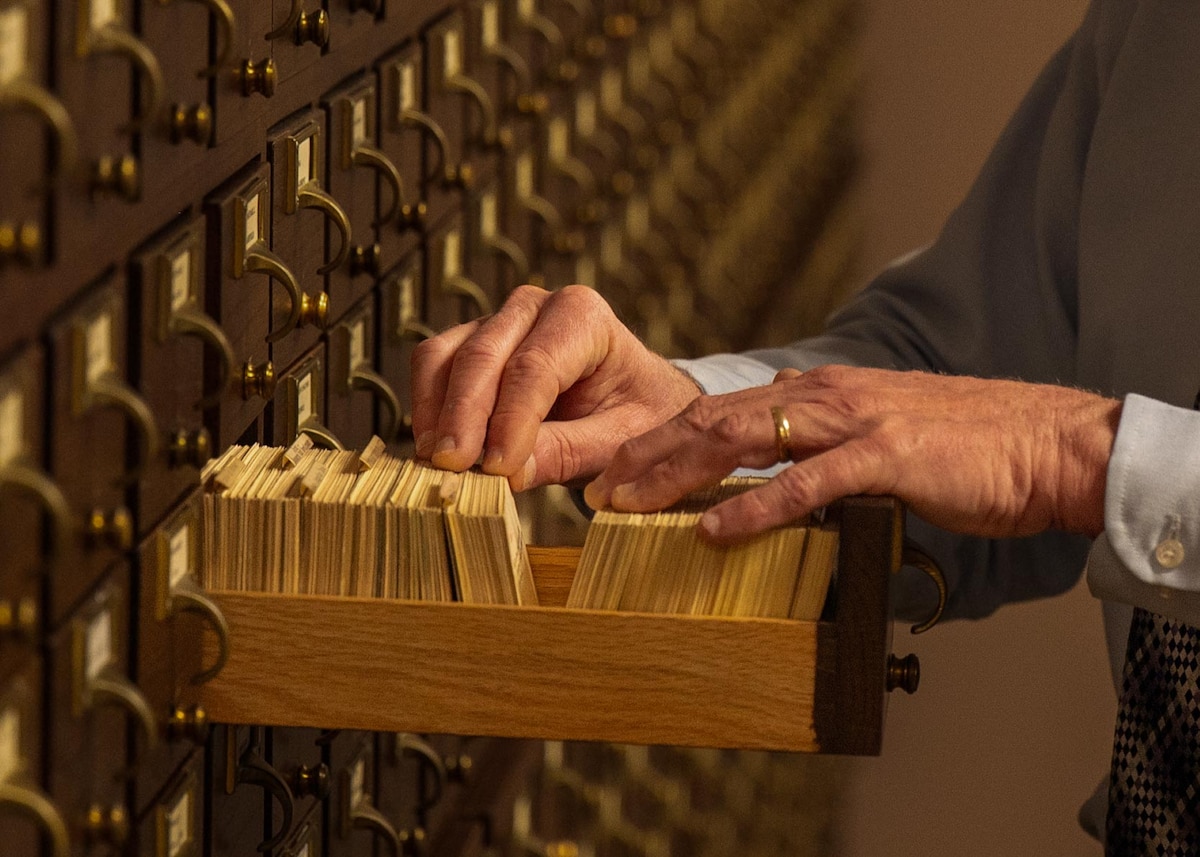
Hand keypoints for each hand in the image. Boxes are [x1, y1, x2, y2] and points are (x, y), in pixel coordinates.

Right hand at [410, 285, 701, 488]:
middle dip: (465, 416)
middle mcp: (534, 306)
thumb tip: (508, 473)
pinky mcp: (468, 345)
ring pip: (446, 355)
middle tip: (453, 470)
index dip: (512, 419)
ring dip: (437, 412)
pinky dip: (428, 408)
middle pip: (484, 355)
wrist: (630, 400)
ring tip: (439, 465)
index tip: (498, 468)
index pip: (536, 366)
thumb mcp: (618, 440)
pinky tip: (433, 450)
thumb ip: (568, 452)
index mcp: (583, 316)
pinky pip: (433, 367)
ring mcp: (496, 322)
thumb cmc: (634, 416)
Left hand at [584, 365, 1121, 542]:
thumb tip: (778, 460)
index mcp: (820, 393)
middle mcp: (825, 396)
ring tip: (632, 504)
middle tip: (600, 489)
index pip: (723, 411)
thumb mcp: (879, 435)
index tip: (620, 472)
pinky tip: (715, 530)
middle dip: (649, 454)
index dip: (664, 440)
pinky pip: (806, 483)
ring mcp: (854, 422)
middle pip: (714, 419)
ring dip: (680, 473)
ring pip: (744, 439)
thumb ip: (825, 442)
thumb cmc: (965, 449)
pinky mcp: (886, 456)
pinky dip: (755, 507)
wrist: (1046, 443)